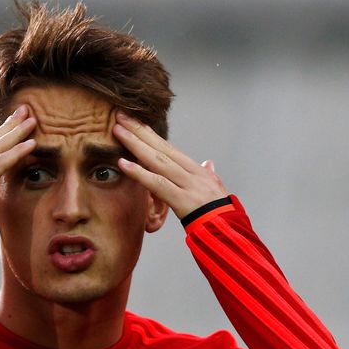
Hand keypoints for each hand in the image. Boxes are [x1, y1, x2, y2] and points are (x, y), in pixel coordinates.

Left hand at [112, 112, 227, 218]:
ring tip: (118, 131)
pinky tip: (123, 163)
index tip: (133, 121)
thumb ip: (210, 176)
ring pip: (157, 160)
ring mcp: (187, 185)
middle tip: (120, 116)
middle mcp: (191, 173)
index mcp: (196, 170)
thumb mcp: (217, 190)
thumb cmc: (222, 214)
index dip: (149, 133)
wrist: (231, 231)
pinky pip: (157, 185)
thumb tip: (208, 164)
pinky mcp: (182, 201)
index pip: (168, 147)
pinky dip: (139, 173)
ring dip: (135, 144)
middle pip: (161, 147)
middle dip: (139, 130)